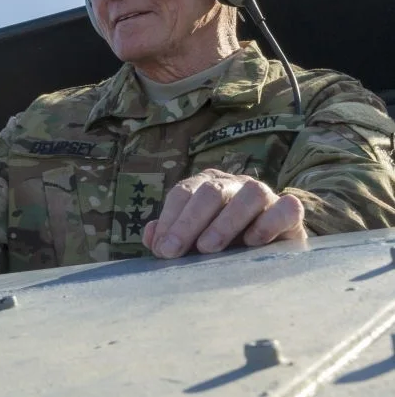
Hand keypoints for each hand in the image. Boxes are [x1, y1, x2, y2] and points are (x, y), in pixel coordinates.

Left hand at [142, 168, 306, 258]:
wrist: (268, 255)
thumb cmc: (222, 247)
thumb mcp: (193, 243)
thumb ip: (170, 237)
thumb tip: (151, 236)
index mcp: (206, 186)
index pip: (184, 192)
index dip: (170, 219)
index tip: (161, 248)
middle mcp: (234, 185)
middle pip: (211, 192)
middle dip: (189, 222)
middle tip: (174, 251)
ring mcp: (265, 195)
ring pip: (250, 194)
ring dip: (226, 221)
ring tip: (208, 248)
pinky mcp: (290, 212)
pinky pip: (287, 208)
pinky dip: (269, 223)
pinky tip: (251, 243)